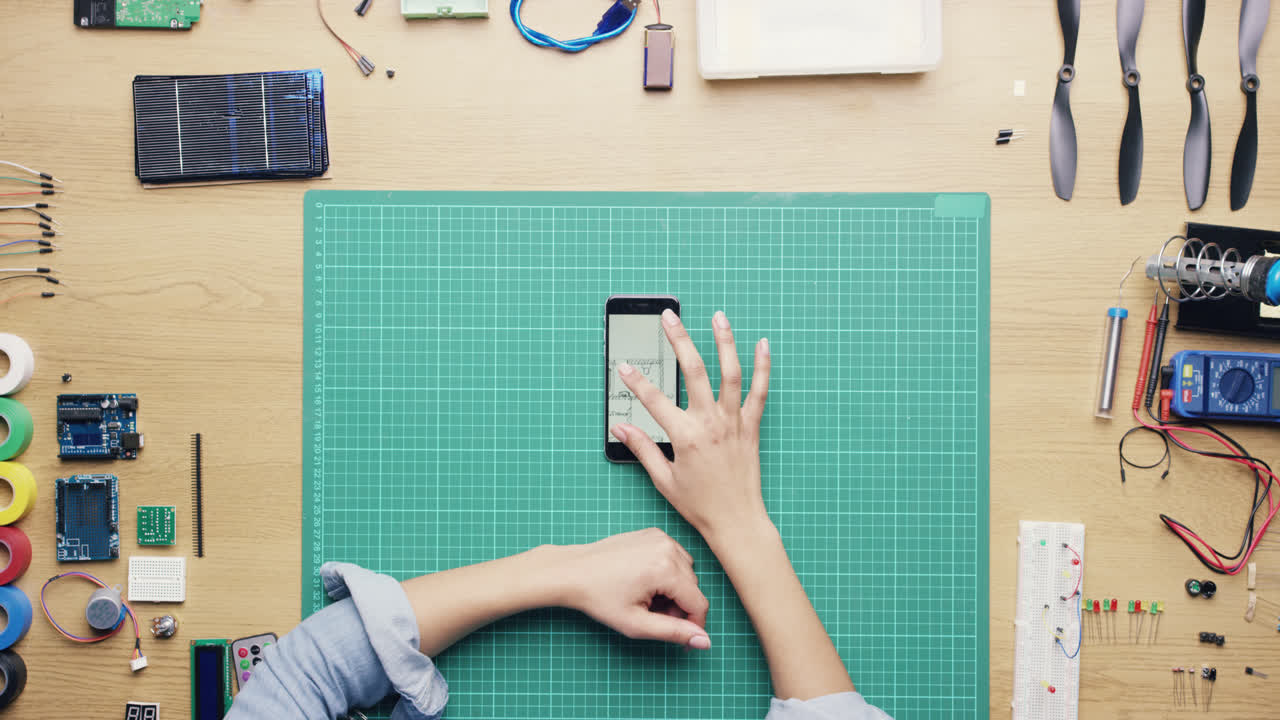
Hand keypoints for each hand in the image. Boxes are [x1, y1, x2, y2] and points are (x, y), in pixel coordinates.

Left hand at [555, 528, 710, 648]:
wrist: (573, 571)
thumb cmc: (599, 598)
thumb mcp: (636, 623)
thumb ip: (673, 632)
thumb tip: (704, 642)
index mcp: (666, 569)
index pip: (698, 604)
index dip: (692, 625)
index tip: (678, 637)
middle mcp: (668, 548)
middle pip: (693, 588)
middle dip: (679, 607)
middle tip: (651, 616)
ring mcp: (661, 537)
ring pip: (686, 572)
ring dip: (674, 589)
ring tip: (647, 598)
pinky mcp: (653, 533)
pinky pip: (674, 556)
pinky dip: (667, 572)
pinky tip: (645, 581)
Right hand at [610, 310, 771, 543]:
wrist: (737, 521)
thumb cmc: (700, 504)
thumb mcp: (663, 480)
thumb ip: (642, 449)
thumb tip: (620, 428)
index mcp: (686, 437)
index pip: (654, 400)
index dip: (636, 382)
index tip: (624, 366)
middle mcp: (711, 423)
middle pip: (694, 372)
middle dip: (679, 341)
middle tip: (669, 317)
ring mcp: (733, 422)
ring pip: (730, 373)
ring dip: (724, 342)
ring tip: (718, 316)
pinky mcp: (751, 426)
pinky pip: (759, 391)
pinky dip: (762, 367)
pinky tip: (762, 344)